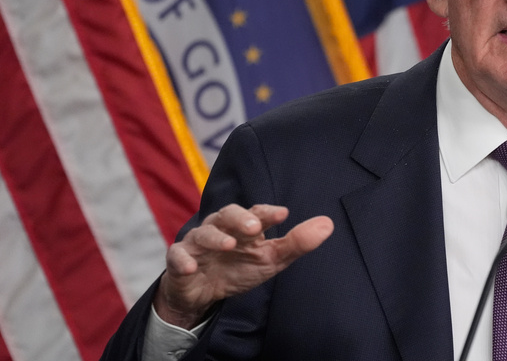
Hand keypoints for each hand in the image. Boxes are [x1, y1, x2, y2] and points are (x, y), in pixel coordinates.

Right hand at [153, 203, 333, 327]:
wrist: (204, 293)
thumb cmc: (240, 268)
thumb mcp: (271, 259)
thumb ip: (297, 243)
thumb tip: (329, 224)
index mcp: (244, 225)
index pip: (256, 213)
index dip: (268, 212)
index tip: (283, 214)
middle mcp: (221, 228)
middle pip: (227, 214)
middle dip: (240, 218)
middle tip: (254, 227)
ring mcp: (198, 243)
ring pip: (203, 232)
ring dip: (215, 237)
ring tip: (229, 244)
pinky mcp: (180, 260)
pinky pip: (177, 256)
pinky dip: (183, 259)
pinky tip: (191, 265)